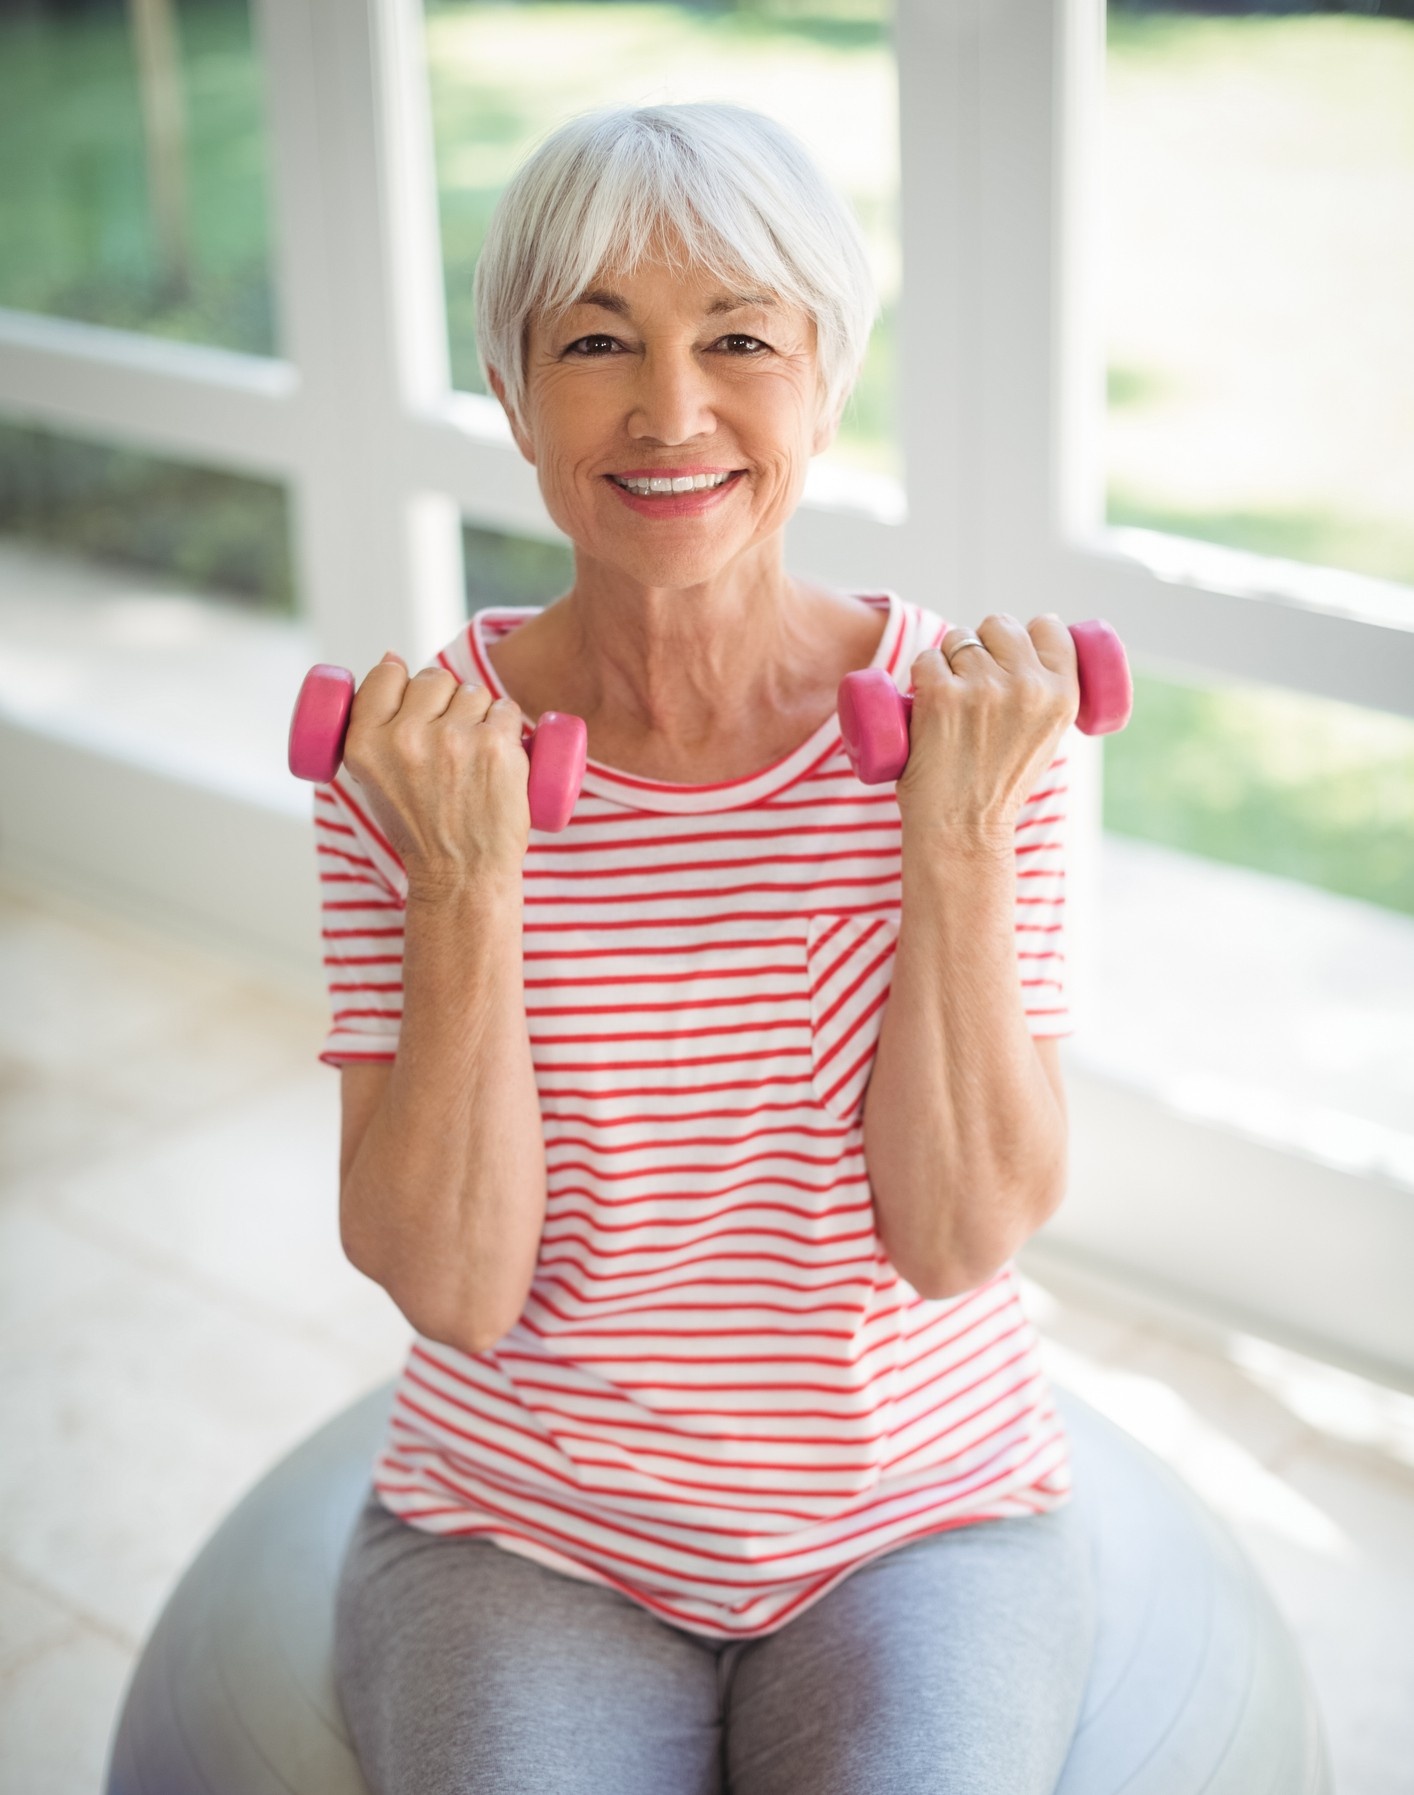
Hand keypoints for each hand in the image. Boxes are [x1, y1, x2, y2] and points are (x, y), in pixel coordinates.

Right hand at [341, 652, 530, 890]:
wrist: (461, 875)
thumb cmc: (421, 828)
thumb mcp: (374, 779)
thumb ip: (373, 725)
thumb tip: (392, 655)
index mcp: (365, 743)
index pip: (385, 675)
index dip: (405, 686)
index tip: (417, 712)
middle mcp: (404, 737)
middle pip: (434, 679)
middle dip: (447, 701)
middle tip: (451, 743)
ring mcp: (452, 738)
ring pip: (473, 692)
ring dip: (480, 714)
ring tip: (474, 756)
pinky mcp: (494, 744)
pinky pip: (505, 709)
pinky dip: (507, 728)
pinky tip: (499, 756)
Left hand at [894, 613, 1078, 851]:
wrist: (964, 829)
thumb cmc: (998, 786)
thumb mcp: (1046, 737)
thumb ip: (1043, 696)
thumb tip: (1024, 650)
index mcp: (1062, 694)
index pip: (1049, 626)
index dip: (1025, 634)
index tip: (1010, 653)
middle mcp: (1028, 685)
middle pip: (999, 625)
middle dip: (982, 644)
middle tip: (974, 686)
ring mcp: (983, 687)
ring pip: (958, 639)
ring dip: (947, 661)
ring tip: (952, 705)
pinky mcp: (941, 693)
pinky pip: (926, 659)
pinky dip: (920, 677)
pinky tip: (926, 706)